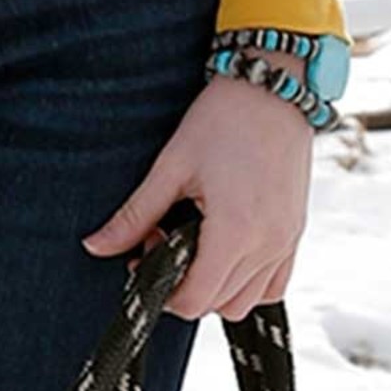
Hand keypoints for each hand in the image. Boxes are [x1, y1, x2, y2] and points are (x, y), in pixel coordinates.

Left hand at [79, 69, 313, 319]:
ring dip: (215, 286)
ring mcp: (287, 242)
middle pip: (219, 304)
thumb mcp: (172, 164)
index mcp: (235, 231)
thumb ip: (134, 213)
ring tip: (193, 239)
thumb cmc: (222, 118)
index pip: (194, 300)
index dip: (162, 287)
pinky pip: (273, 284)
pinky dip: (247, 281)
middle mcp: (267, 245)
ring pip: (247, 301)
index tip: (146, 250)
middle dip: (183, 284)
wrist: (273, 86)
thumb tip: (95, 247)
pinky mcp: (296, 232)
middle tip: (163, 236)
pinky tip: (223, 246)